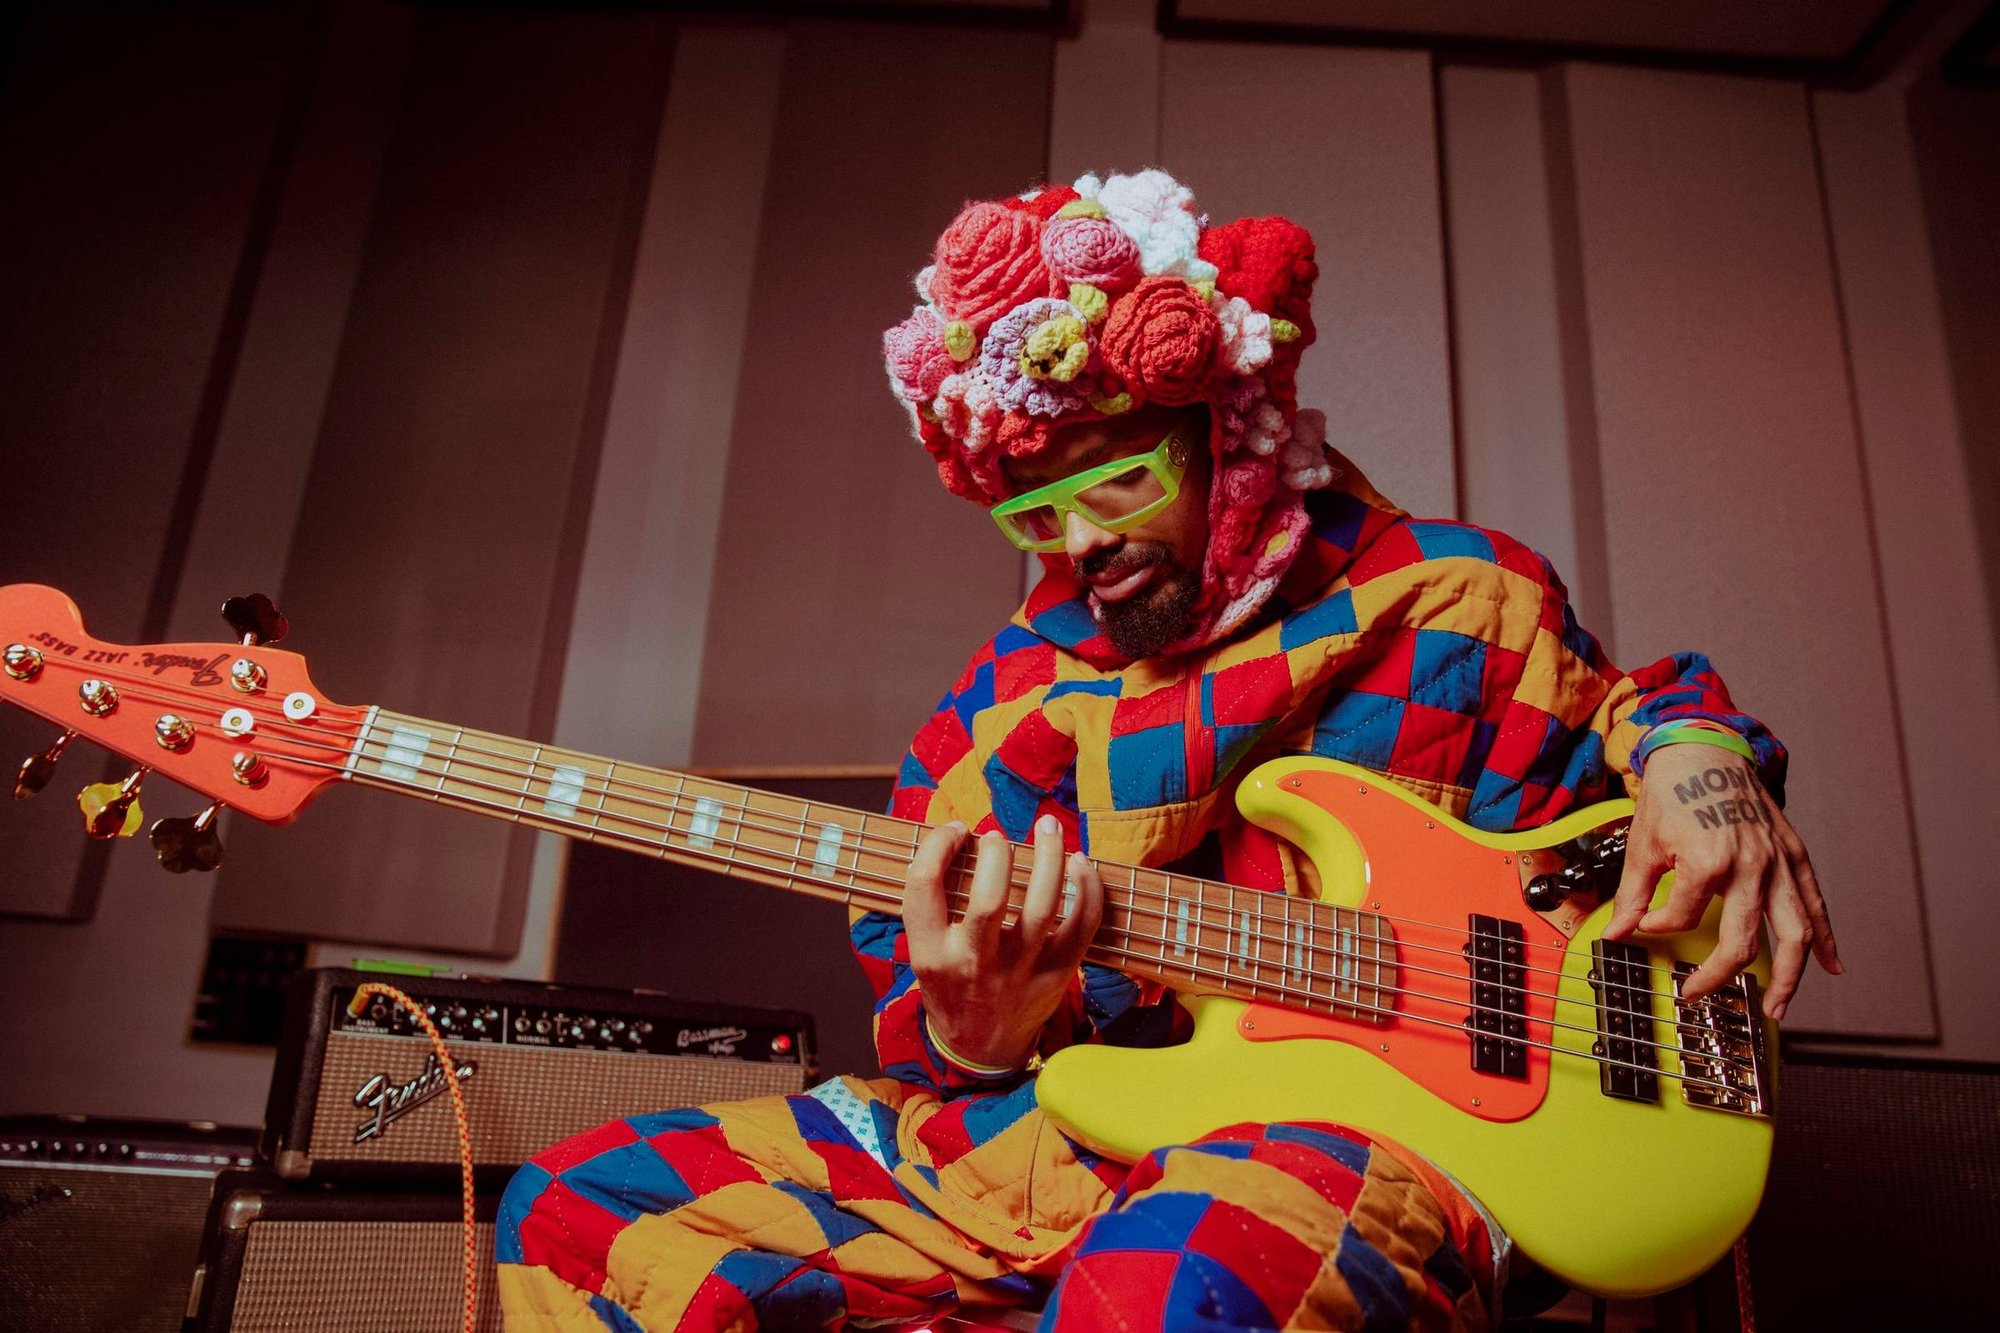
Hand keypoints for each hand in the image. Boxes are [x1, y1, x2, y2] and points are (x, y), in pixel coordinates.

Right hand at [901, 813, 1102, 1070]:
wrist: (981, 1049)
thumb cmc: (952, 988)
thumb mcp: (924, 954)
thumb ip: (933, 907)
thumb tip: (956, 839)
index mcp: (931, 953)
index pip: (924, 886)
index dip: (938, 846)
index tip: (956, 831)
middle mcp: (974, 963)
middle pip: (989, 898)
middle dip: (998, 854)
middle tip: (998, 835)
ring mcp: (1018, 973)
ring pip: (1041, 907)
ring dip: (1050, 858)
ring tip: (1049, 827)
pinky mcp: (1055, 977)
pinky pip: (1081, 927)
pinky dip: (1087, 890)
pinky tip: (1080, 864)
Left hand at [1603, 743, 1840, 1020]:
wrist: (1703, 747)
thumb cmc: (1673, 792)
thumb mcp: (1643, 844)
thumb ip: (1633, 895)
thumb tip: (1618, 933)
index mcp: (1708, 862)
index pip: (1683, 918)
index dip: (1660, 926)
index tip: (1648, 924)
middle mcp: (1751, 866)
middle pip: (1742, 942)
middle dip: (1718, 976)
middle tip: (1699, 994)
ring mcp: (1778, 861)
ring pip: (1795, 932)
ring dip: (1791, 977)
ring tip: (1778, 1008)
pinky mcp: (1793, 854)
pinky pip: (1815, 903)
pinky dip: (1826, 936)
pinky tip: (1832, 965)